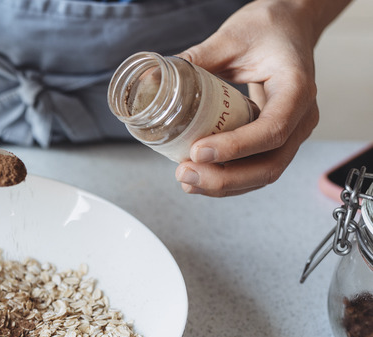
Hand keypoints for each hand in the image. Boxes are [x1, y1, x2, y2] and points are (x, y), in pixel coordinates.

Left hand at [174, 0, 347, 196]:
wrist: (289, 28)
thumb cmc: (269, 29)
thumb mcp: (231, 37)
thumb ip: (197, 59)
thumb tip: (157, 80)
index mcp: (296, 88)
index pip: (272, 129)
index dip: (235, 147)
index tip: (198, 151)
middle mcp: (301, 116)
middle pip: (270, 164)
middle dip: (225, 177)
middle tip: (185, 173)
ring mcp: (292, 132)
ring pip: (264, 173)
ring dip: (223, 185)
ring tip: (186, 180)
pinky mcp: (276, 140)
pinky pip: (256, 168)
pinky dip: (228, 178)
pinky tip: (199, 178)